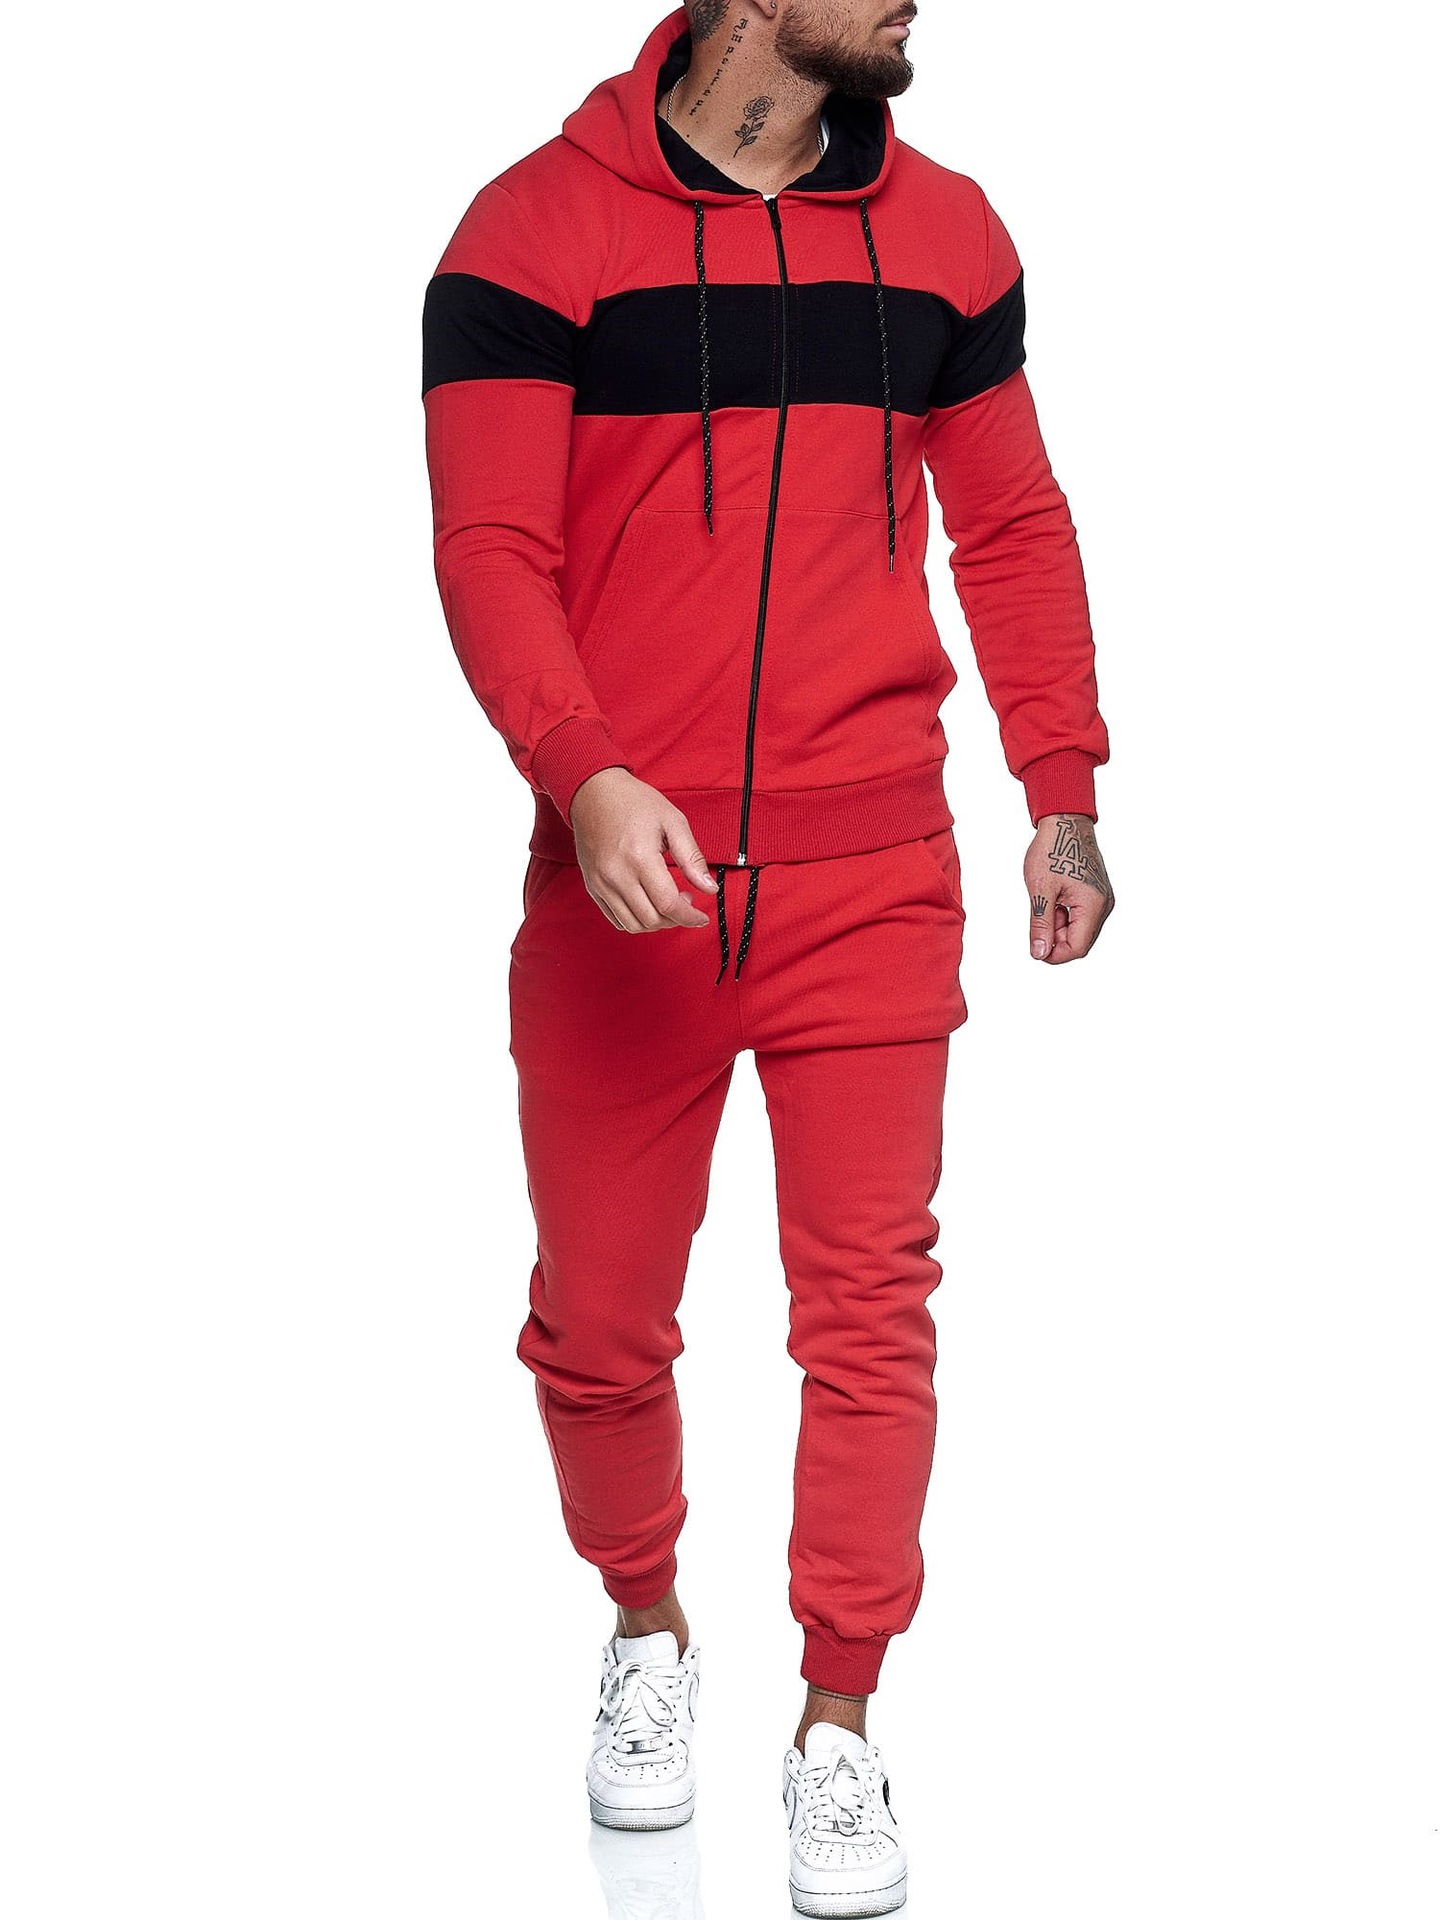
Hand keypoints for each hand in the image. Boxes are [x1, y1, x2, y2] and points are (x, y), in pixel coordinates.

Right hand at [569, 767, 718, 932]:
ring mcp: (601, 883)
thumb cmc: (633, 802)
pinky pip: (615, 919)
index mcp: (639, 857)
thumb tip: (709, 887)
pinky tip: (647, 903)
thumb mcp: (672, 821)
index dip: (689, 917)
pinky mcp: (593, 887)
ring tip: (666, 902)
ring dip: (656, 923)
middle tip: (685, 899)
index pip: (668, 904)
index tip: (701, 917)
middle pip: (651, 919)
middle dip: (675, 919)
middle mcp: (616, 875)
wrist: (593, 792)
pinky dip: (636, 921)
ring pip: (633, 925)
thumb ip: (692, 857)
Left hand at [1025, 813, 1114, 963]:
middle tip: (1039, 916)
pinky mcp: (1097, 894)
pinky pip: (1081, 916)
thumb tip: (1039, 953)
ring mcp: (1103, 899)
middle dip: (1056, 938)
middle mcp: (1104, 905)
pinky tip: (1055, 897)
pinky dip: (1065, 915)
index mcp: (1093, 905)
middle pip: (1080, 941)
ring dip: (1059, 925)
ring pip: (1080, 930)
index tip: (1035, 946)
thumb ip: (1041, 925)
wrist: (1065, 821)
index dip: (1054, 954)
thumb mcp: (1040, 890)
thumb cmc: (1052, 850)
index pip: (1077, 948)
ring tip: (1047, 901)